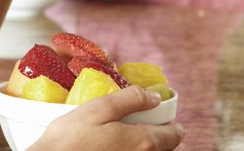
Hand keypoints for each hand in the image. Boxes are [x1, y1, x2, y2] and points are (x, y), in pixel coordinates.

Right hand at [32, 86, 184, 150]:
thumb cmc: (68, 141)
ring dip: (146, 148)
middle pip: (166, 150)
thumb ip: (129, 99)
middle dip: (160, 139)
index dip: (171, 124)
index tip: (161, 118)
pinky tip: (111, 149)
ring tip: (126, 140)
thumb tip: (154, 97)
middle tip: (142, 128)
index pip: (175, 135)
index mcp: (144, 142)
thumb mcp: (97, 109)